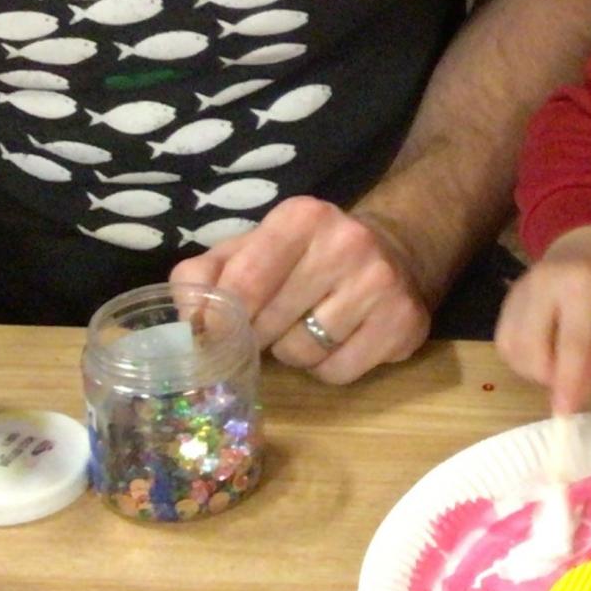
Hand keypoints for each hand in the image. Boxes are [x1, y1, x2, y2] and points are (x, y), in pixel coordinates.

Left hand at [170, 196, 429, 385]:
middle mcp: (346, 243)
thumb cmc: (306, 255)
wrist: (394, 253)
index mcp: (301, 217)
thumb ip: (203, 275)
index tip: (215, 332)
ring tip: (306, 329)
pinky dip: (328, 369)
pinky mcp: (403, 323)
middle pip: (269, 324)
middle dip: (258, 336)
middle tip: (268, 326)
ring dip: (293, 354)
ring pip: (303, 354)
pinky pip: (339, 372)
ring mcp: (379, 283)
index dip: (221, 319)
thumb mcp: (251, 248)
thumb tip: (186, 322)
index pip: (243, 284)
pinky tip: (337, 342)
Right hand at [494, 226, 590, 414]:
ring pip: (513, 350)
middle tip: (569, 375)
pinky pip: (503, 343)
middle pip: (533, 349)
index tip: (564, 413)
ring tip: (559, 359)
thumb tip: (577, 397)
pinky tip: (542, 350)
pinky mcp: (506, 300)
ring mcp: (519, 291)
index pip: (572, 343)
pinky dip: (521, 360)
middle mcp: (543, 286)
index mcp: (582, 287)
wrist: (586, 243)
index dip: (568, 382)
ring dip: (534, 370)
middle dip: (549, 376)